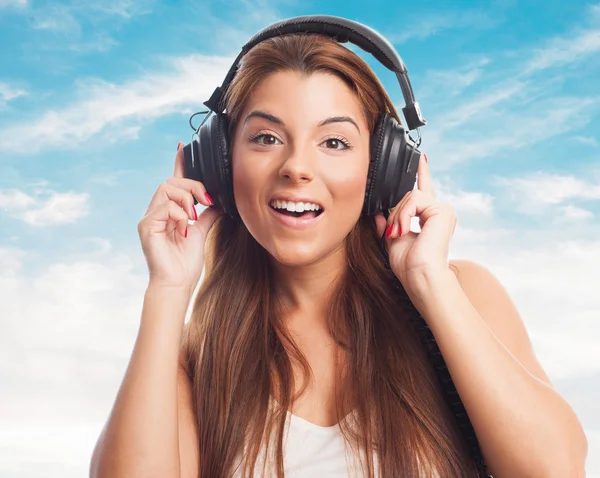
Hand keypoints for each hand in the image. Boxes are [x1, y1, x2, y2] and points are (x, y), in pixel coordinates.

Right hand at [137, 143, 224, 294]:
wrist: (177, 284)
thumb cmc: (185, 264)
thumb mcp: (202, 233)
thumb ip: (208, 214)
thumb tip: (218, 200)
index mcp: (170, 211)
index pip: (174, 182)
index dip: (179, 163)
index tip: (183, 146)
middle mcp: (157, 211)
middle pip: (171, 181)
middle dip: (192, 185)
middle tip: (206, 201)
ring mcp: (150, 218)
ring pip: (166, 188)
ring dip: (186, 198)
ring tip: (194, 216)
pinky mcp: (146, 226)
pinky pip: (164, 207)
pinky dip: (180, 214)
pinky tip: (185, 228)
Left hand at [374, 153, 456, 289]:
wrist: (420, 277)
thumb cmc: (409, 267)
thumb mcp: (393, 240)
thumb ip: (388, 223)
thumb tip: (378, 213)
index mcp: (428, 218)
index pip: (425, 189)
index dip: (422, 173)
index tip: (422, 158)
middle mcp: (438, 212)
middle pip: (407, 195)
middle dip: (395, 213)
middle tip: (395, 233)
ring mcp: (443, 210)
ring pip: (410, 196)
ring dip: (398, 216)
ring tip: (399, 233)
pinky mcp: (443, 210)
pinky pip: (414, 200)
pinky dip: (404, 215)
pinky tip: (405, 229)